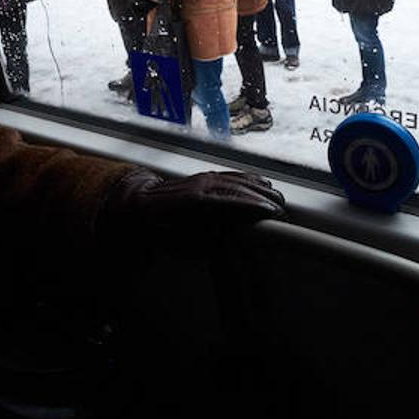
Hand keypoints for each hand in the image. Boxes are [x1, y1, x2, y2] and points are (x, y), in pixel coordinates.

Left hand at [112, 169, 286, 244]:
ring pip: (237, 178)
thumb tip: (237, 237)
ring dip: (259, 188)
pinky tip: (262, 185)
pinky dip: (249, 179)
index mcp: (192, 201)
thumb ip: (211, 239)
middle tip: (281, 211)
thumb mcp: (182, 243)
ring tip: (277, 200)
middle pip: (237, 186)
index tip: (271, 212)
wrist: (138, 209)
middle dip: (262, 197)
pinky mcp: (205, 176)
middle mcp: (199, 184)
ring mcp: (202, 177)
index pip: (229, 199)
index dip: (252, 205)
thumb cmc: (160, 232)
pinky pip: (232, 174)